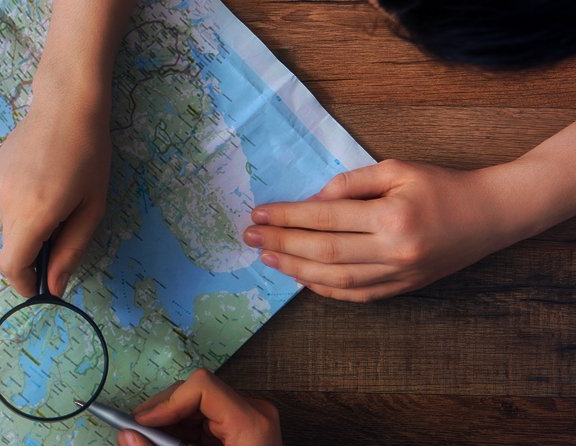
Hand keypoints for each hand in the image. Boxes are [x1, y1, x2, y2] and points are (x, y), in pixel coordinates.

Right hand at [0, 104, 110, 296]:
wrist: (66, 104)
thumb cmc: (89, 155)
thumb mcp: (91, 208)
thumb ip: (71, 251)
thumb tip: (55, 287)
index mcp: (33, 213)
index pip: (12, 266)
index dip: (24, 283)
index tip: (39, 288)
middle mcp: (5, 202)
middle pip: (13, 245)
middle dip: (36, 246)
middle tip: (65, 221)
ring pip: (10, 223)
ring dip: (30, 220)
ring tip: (55, 191)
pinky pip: (6, 202)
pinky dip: (22, 202)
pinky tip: (41, 176)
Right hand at [121, 369, 281, 445]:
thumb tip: (127, 436)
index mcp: (250, 423)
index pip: (202, 387)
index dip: (167, 402)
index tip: (142, 421)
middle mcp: (254, 413)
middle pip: (196, 393)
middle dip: (163, 413)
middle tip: (137, 432)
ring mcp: (249, 418)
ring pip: (196, 404)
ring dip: (170, 422)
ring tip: (154, 441)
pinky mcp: (240, 427)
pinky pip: (204, 417)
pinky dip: (182, 430)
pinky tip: (172, 444)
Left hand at [243, 159, 532, 302]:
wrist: (490, 215)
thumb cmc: (441, 185)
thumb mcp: (396, 170)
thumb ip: (350, 184)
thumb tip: (311, 200)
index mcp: (392, 217)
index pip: (326, 219)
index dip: (288, 218)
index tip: (259, 215)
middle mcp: (394, 251)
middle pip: (324, 252)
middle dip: (281, 245)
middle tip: (249, 238)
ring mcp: (399, 275)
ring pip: (335, 280)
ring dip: (295, 270)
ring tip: (267, 258)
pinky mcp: (403, 288)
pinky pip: (356, 295)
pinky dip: (325, 289)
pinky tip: (301, 278)